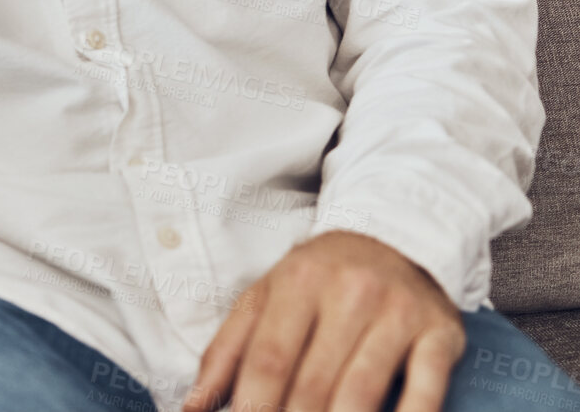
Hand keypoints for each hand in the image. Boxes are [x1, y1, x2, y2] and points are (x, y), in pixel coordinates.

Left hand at [184, 230, 466, 411]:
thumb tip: (192, 406)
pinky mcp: (439, 333)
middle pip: (312, 383)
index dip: (252, 407)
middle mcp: (349, 294)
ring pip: (362, 392)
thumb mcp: (266, 296)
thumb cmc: (319, 278)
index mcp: (298, 283)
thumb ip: (228, 352)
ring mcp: (397, 313)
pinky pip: (425, 391)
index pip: (268, 360)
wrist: (394, 236)